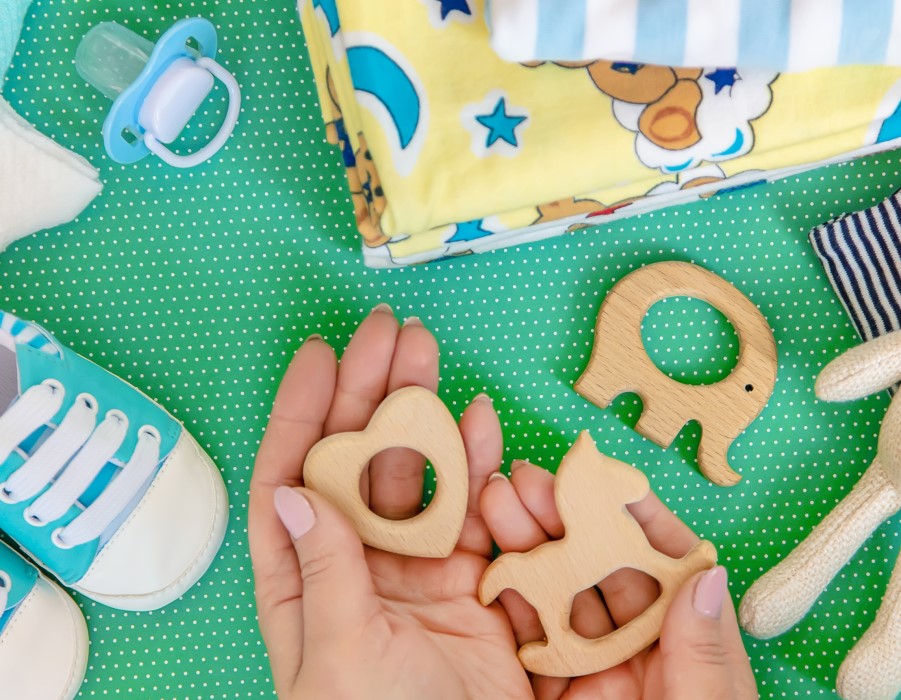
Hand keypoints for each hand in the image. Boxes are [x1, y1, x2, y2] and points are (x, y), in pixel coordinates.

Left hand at [248, 305, 531, 699]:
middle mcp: (354, 560)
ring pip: (414, 469)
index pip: (292, 478)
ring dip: (421, 409)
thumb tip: (294, 495)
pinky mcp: (466, 575)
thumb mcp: (340, 657)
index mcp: (303, 580)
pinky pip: (469, 504)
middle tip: (387, 332)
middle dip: (369, 391)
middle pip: (356, 456)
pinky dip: (475, 461)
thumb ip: (323, 576)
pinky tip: (477, 420)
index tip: (320, 356)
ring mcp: (411, 564)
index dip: (302, 412)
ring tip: (428, 353)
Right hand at [480, 461, 757, 699]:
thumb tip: (706, 577)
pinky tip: (483, 564)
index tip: (597, 477)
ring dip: (528, 545)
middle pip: (601, 568)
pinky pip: (527, 640)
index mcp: (687, 648)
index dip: (633, 514)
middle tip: (527, 482)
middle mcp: (638, 651)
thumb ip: (704, 660)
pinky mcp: (548, 691)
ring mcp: (590, 669)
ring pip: (558, 594)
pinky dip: (505, 600)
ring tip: (496, 504)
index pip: (666, 564)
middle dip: (564, 518)